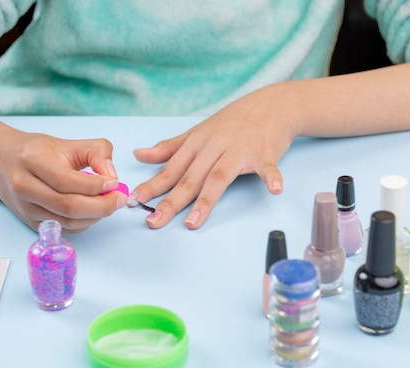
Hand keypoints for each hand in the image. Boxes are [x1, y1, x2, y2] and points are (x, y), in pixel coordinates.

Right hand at [0, 130, 126, 232]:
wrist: (1, 163)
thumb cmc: (37, 152)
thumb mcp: (68, 143)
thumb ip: (96, 152)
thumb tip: (111, 176)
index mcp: (32, 161)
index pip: (66, 181)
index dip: (94, 186)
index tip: (114, 183)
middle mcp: (24, 187)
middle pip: (68, 207)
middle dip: (101, 206)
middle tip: (119, 199)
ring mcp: (26, 208)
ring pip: (68, 222)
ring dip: (95, 216)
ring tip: (108, 203)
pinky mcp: (31, 223)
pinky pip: (65, 229)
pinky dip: (84, 222)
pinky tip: (92, 210)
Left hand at [132, 83, 295, 228]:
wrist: (271, 104)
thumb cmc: (233, 122)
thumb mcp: (198, 132)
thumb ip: (170, 148)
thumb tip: (139, 155)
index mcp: (197, 144)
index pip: (172, 169)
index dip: (153, 186)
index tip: (135, 202)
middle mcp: (214, 147)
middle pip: (191, 178)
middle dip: (172, 201)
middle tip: (155, 221)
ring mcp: (239, 150)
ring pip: (220, 176)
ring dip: (207, 199)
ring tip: (194, 221)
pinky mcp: (265, 152)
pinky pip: (268, 167)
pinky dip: (271, 177)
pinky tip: (274, 189)